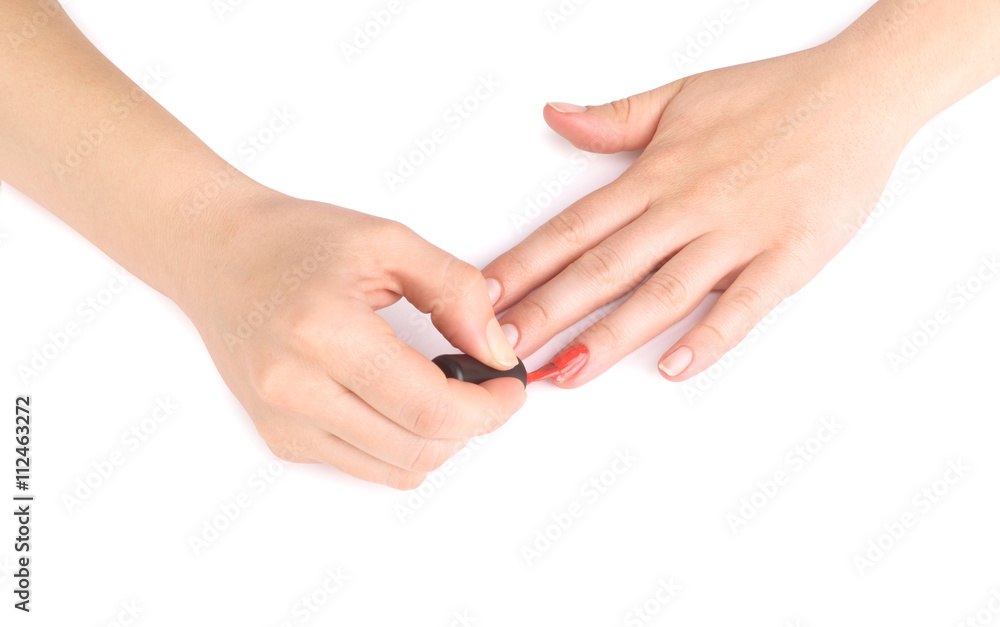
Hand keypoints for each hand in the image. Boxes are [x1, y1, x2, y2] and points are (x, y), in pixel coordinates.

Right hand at [182, 191, 524, 488]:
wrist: (218, 255)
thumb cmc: (294, 241)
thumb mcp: (388, 242)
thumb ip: (455, 292)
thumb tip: (495, 351)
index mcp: (324, 333)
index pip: (429, 408)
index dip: (488, 408)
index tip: (509, 388)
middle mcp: (294, 388)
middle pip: (416, 450)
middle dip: (471, 427)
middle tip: (487, 392)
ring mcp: (282, 421)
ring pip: (393, 470)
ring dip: (438, 442)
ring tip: (444, 394)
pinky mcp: (278, 437)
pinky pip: (361, 466)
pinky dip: (398, 446)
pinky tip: (399, 402)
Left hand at [484, 44, 916, 385]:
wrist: (857, 93)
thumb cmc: (768, 97)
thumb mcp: (679, 96)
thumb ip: (613, 119)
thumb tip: (555, 116)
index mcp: (654, 175)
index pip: (574, 228)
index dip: (525, 265)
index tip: (484, 297)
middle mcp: (685, 207)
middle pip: (603, 268)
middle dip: (547, 312)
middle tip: (503, 349)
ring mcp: (735, 234)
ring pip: (661, 293)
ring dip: (611, 336)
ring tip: (567, 371)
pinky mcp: (787, 256)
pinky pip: (743, 304)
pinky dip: (709, 337)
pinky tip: (675, 368)